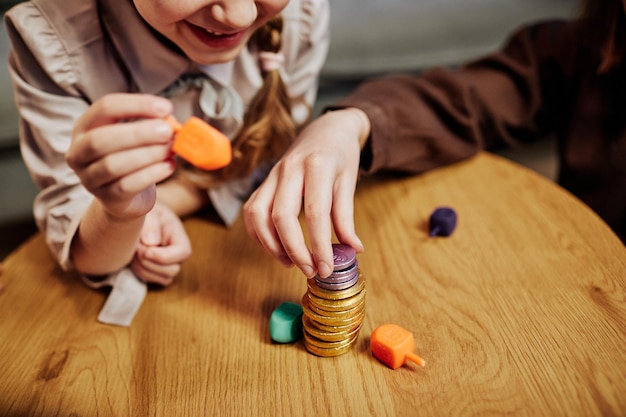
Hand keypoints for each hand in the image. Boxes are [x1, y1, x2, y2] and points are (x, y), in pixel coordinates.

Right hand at [67, 93, 175, 219]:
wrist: (126, 196)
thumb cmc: (132, 157)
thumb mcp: (137, 136)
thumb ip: (152, 125)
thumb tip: (172, 121)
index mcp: (84, 126)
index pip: (105, 107)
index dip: (136, 105)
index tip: (166, 108)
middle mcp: (79, 151)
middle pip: (101, 138)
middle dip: (138, 133)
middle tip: (167, 131)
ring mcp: (89, 178)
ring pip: (113, 165)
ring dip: (147, 154)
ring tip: (170, 149)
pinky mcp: (106, 198)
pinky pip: (127, 186)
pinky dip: (152, 174)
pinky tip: (169, 165)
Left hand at [131, 202, 191, 284]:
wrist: (142, 216)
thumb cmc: (147, 212)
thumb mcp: (149, 211)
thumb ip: (150, 224)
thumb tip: (151, 242)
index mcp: (179, 236)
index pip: (183, 252)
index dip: (164, 256)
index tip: (146, 250)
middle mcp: (178, 254)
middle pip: (172, 270)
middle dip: (150, 263)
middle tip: (136, 248)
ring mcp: (169, 264)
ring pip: (163, 278)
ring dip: (143, 268)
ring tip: (134, 251)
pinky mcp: (158, 271)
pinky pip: (152, 280)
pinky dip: (140, 272)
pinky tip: (134, 258)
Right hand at [243, 108, 369, 277]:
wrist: (326, 128)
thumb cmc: (340, 155)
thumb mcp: (349, 181)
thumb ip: (347, 216)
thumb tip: (353, 250)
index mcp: (317, 166)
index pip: (315, 212)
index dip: (319, 245)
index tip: (326, 268)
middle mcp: (290, 169)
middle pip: (281, 216)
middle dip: (294, 250)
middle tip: (309, 270)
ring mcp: (272, 174)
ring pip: (258, 214)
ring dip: (271, 245)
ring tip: (290, 263)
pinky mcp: (263, 181)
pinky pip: (252, 210)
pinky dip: (259, 234)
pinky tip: (275, 248)